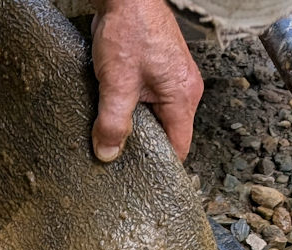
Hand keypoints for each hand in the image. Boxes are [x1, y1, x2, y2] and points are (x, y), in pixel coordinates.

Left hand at [90, 0, 202, 162]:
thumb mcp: (117, 83)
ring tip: (110, 132)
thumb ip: (113, 122)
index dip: (159, 166)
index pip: (179, 148)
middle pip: (166, 134)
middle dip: (141, 146)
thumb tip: (108, 154)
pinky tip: (111, 109)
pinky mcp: (157, 71)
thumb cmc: (130, 29)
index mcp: (183, 97)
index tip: (137, 177)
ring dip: (132, 124)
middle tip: (114, 156)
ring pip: (153, 117)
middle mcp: (183, 90)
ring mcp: (171, 80)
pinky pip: (146, 100)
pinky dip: (129, 107)